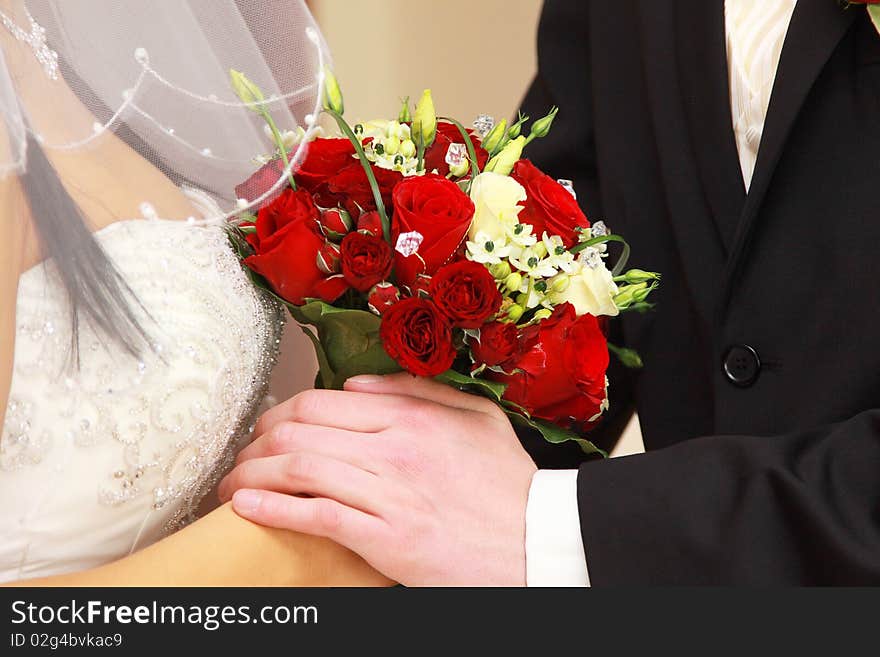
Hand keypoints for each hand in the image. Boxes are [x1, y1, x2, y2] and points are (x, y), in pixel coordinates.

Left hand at [218, 373, 536, 585]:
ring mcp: (389, 493)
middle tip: (240, 457)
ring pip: (298, 469)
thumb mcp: (478, 418)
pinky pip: (316, 516)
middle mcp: (394, 448)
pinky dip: (273, 509)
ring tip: (229, 486)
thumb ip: (419, 392)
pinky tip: (245, 508)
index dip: (278, 414)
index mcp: (411, 416)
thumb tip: (358, 385)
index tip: (264, 429)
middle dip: (254, 443)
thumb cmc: (507, 484)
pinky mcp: (387, 539)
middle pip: (298, 431)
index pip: (320, 402)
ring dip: (251, 475)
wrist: (537, 541)